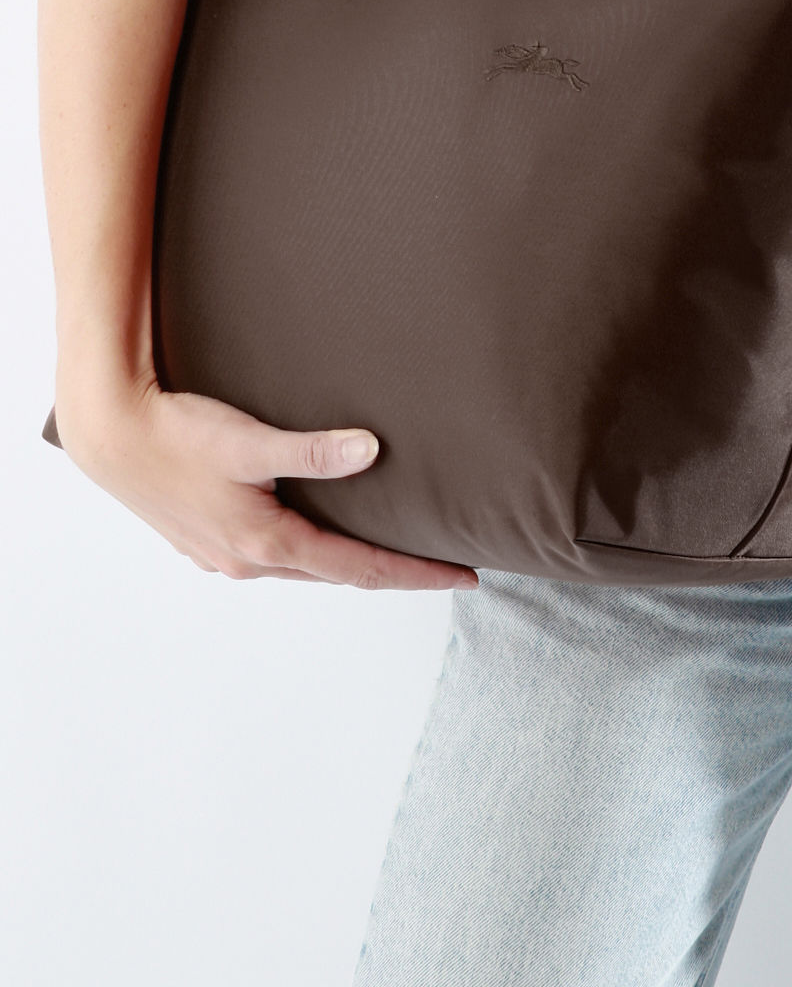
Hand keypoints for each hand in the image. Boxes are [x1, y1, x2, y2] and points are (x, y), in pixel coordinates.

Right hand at [53, 365, 479, 589]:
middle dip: (390, 571)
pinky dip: (308, 551)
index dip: (416, 574)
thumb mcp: (250, 442)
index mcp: (268, 544)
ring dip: (347, 563)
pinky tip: (316, 531)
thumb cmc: (178, 434)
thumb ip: (313, 450)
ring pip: (304, 567)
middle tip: (440, 564)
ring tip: (389, 548)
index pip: (361, 569)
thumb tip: (371, 452)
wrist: (109, 436)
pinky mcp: (206, 541)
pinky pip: (274, 556)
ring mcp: (224, 556)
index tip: (464, 577)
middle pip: (337, 574)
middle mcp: (248, 562)